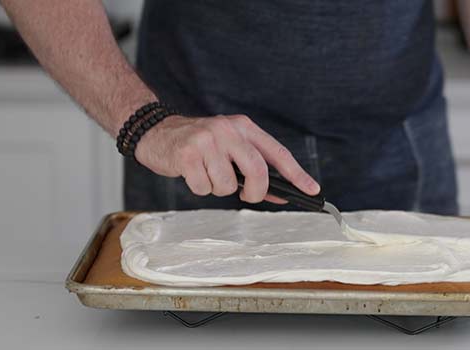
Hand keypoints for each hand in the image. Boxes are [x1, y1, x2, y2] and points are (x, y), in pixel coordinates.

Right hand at [134, 114, 320, 202]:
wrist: (156, 131)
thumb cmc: (198, 145)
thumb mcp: (229, 148)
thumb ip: (253, 168)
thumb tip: (281, 194)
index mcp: (243, 127)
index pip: (277, 153)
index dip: (297, 174)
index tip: (313, 190)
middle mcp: (228, 130)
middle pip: (258, 171)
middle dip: (256, 192)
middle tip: (248, 196)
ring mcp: (207, 141)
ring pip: (228, 185)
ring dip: (218, 189)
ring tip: (206, 174)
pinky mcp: (187, 154)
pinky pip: (204, 188)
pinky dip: (199, 188)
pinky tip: (191, 173)